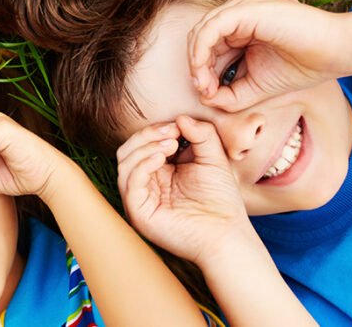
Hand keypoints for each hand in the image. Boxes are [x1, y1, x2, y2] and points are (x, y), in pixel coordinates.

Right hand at [117, 117, 249, 265]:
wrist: (227, 233)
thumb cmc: (221, 200)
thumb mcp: (213, 158)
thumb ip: (201, 134)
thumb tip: (181, 117)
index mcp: (159, 172)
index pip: (143, 144)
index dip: (155, 130)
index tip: (177, 125)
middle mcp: (145, 185)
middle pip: (128, 150)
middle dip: (147, 135)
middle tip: (171, 132)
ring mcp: (140, 199)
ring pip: (124, 163)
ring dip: (145, 147)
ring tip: (170, 144)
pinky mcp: (139, 212)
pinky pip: (130, 183)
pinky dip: (142, 165)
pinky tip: (161, 158)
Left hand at [188, 0, 348, 110]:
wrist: (335, 52)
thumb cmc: (302, 67)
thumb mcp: (257, 87)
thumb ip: (230, 95)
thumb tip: (204, 98)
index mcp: (240, 30)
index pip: (207, 49)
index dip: (201, 73)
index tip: (208, 96)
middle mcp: (237, 15)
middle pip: (199, 40)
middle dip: (196, 68)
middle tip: (204, 92)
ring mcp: (241, 9)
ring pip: (201, 32)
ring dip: (197, 62)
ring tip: (206, 85)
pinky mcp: (245, 9)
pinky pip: (211, 27)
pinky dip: (201, 50)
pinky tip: (204, 70)